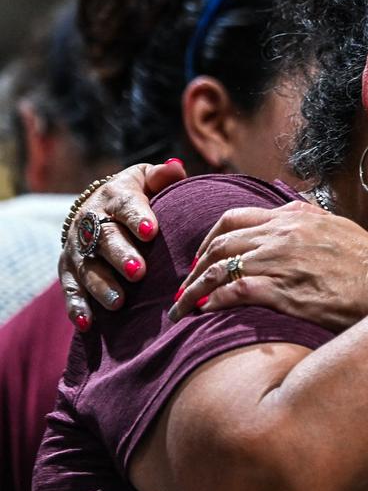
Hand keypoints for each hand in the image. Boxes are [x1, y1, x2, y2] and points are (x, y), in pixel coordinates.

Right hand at [61, 159, 187, 329]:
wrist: (98, 209)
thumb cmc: (136, 195)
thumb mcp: (146, 180)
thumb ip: (162, 176)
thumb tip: (177, 168)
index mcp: (115, 197)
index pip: (126, 205)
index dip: (138, 218)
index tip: (152, 231)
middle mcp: (91, 222)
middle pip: (105, 239)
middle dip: (120, 255)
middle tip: (139, 271)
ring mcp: (77, 248)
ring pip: (87, 267)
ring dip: (102, 285)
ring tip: (119, 302)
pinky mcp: (68, 270)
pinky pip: (70, 289)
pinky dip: (76, 306)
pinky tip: (87, 322)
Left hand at [169, 201, 367, 330]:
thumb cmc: (366, 260)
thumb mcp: (335, 226)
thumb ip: (307, 219)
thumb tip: (289, 216)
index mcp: (292, 217)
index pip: (234, 218)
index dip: (209, 239)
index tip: (203, 257)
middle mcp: (280, 234)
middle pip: (219, 243)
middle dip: (195, 266)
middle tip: (185, 286)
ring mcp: (279, 261)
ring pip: (220, 268)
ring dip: (194, 289)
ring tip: (182, 307)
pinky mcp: (281, 291)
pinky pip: (234, 292)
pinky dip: (213, 302)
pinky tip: (205, 313)